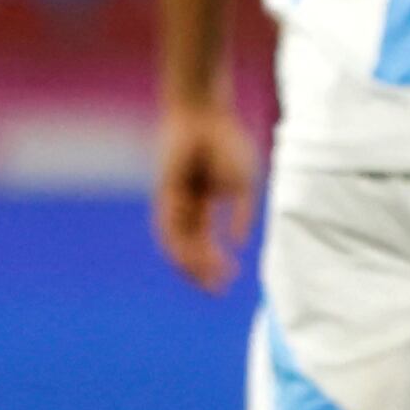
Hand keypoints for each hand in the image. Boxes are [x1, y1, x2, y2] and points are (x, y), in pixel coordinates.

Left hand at [153, 93, 261, 290]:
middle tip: (217, 291)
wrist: (205, 117)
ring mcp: (174, 202)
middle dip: (204, 272)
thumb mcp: (243, 185)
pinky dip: (181, 246)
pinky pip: (169, 227)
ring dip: (193, 265)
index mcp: (205, 204)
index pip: (207, 243)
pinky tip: (195, 258)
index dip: (217, 264)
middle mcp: (186, 207)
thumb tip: (239, 244)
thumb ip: (243, 213)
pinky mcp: (166, 195)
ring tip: (209, 280)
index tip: (231, 280)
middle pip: (190, 249)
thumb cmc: (226, 144)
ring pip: (178, 244)